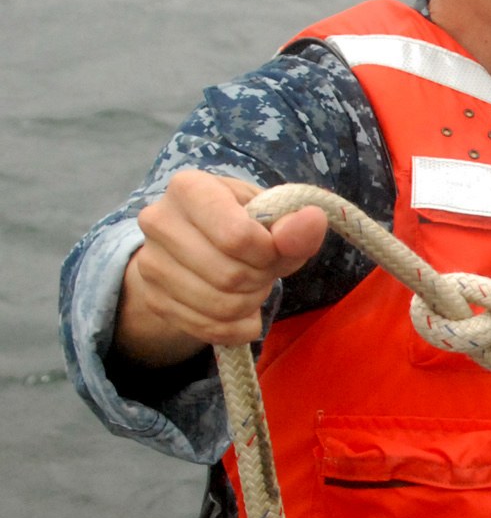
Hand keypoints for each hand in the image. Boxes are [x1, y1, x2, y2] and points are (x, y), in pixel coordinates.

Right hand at [116, 171, 328, 364]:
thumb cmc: (240, 221)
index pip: (237, 237)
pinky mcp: (154, 299)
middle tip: (265, 270)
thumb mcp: (270, 214)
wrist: (196, 241)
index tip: (274, 249)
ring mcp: (150, 263)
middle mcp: (158, 221)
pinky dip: (239, 326)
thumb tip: (313, 220)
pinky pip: (209, 328)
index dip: (269, 253)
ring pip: (220, 306)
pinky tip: (242, 311)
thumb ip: (293, 224)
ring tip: (252, 286)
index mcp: (189, 188)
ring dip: (251, 303)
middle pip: (230, 276)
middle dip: (262, 280)